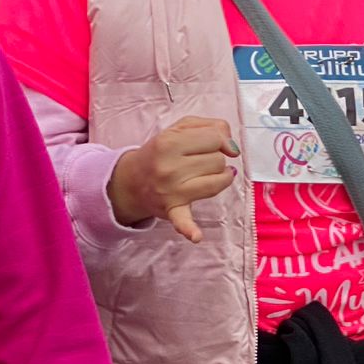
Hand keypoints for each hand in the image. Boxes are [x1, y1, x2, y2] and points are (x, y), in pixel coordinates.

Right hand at [107, 117, 240, 243]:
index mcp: (168, 142)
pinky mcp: (173, 210)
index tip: (211, 145)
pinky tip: (196, 236)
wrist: (131, 180)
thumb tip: (232, 146)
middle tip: (197, 161)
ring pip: (219, 180)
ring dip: (217, 177)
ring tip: (201, 175)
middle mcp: (169, 166)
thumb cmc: (161, 153)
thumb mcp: (179, 129)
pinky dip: (189, 229)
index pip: (215, 137)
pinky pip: (184, 221)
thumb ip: (209, 126)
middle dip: (214, 158)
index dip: (218, 139)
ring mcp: (171, 190)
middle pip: (219, 160)